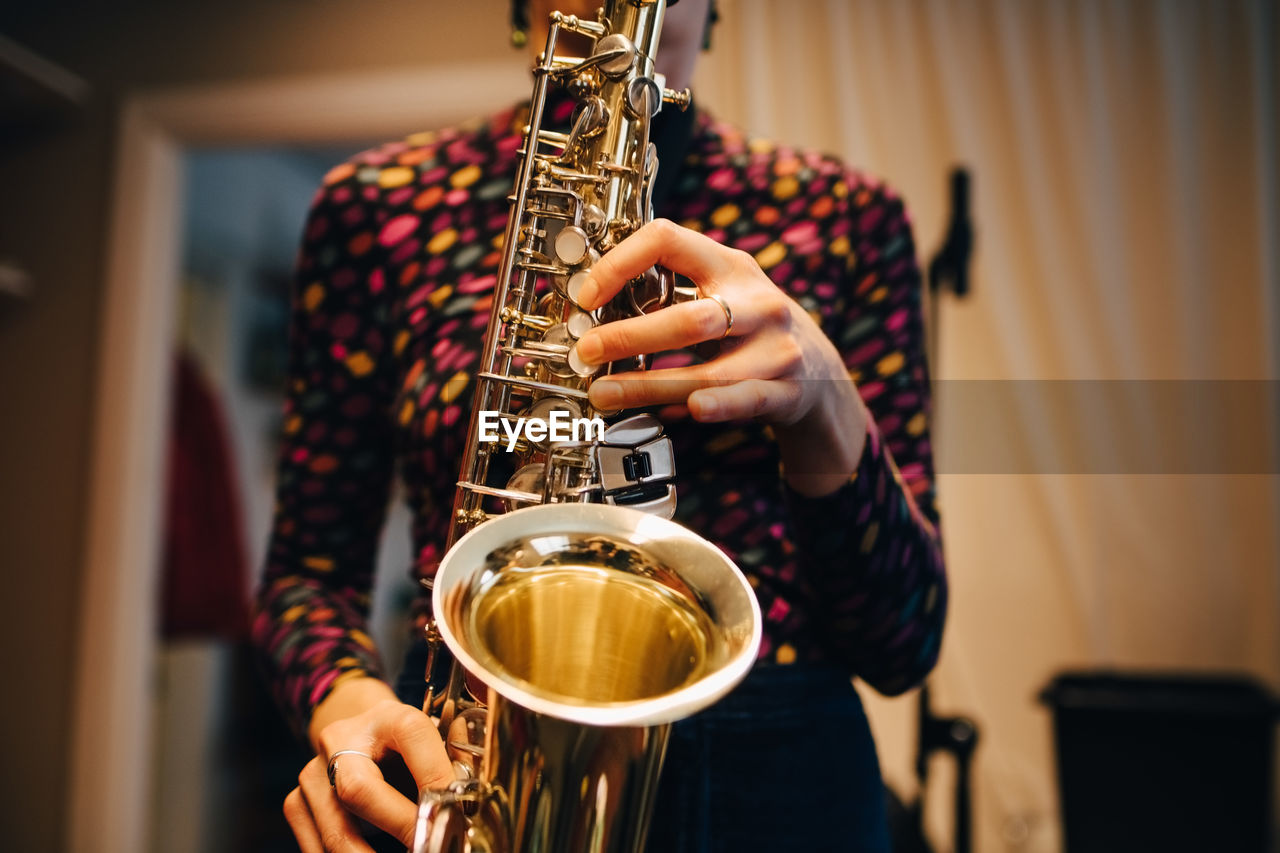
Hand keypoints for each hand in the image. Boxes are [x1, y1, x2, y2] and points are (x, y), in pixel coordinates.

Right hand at [284, 695, 454, 851]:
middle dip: (398, 826)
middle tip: (426, 846)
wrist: (360, 737)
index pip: (413, 735)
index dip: (435, 775)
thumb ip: (456, 757)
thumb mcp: (434, 740)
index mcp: (388, 716)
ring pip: (335, 828)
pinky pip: (316, 845)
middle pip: (359, 788)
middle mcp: (342, 738)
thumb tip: (471, 788)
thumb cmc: (406, 747)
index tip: (454, 812)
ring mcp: (313, 772)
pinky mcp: (297, 801)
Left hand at [573, 218, 867, 495]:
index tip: (588, 294)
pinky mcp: (787, 390)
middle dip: (630, 337)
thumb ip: (670, 294)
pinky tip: (692, 408)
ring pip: (709, 371)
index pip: (669, 239)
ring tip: (606, 393)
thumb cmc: (751, 328)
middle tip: (589, 351)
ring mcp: (776, 348)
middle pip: (690, 319)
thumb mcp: (721, 292)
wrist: (818, 371)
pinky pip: (745, 399)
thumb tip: (591, 312)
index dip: (621, 263)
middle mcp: (757, 303)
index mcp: (730, 266)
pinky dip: (716, 405)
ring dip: (649, 385)